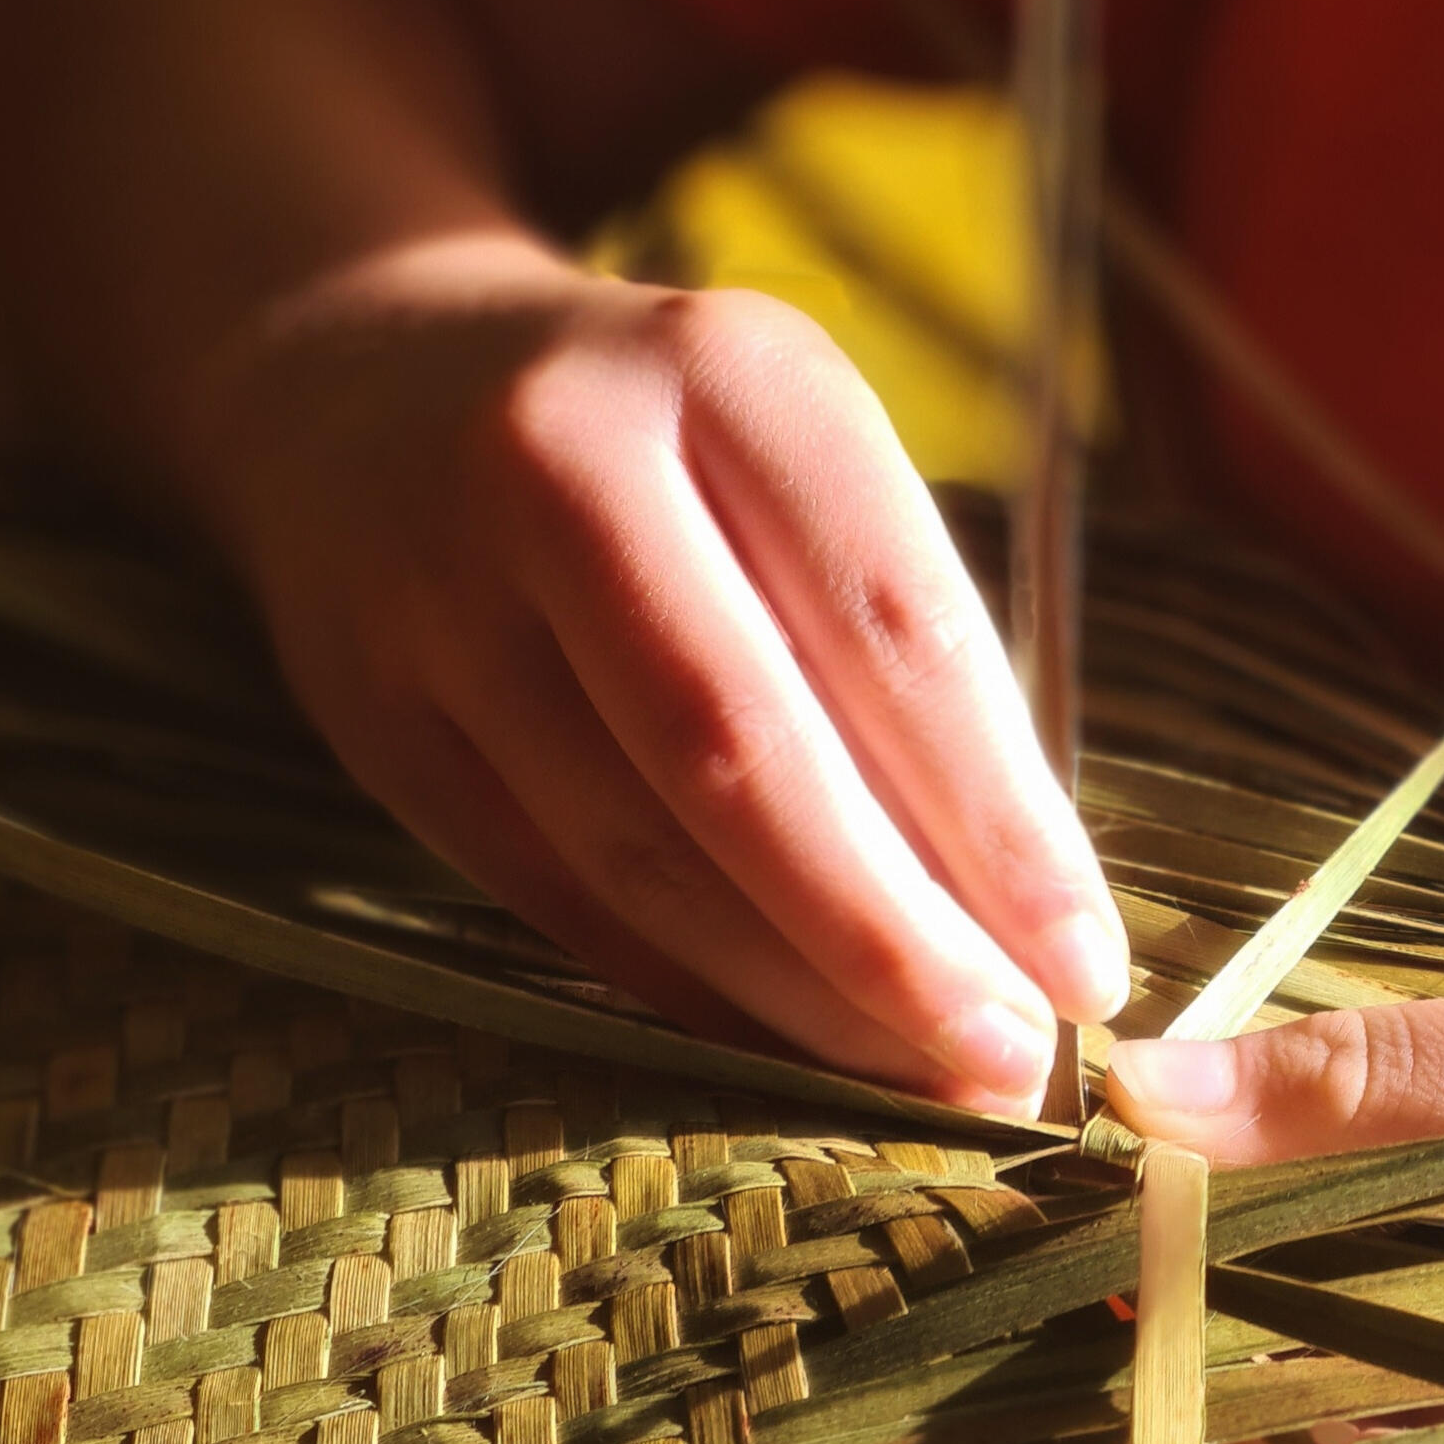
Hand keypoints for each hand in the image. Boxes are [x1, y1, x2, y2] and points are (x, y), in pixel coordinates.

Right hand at [194, 230, 1127, 1113]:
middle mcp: (564, 463)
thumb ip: (894, 632)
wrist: (357, 377)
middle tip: (1009, 1061)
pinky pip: (555, 890)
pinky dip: (687, 984)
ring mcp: (440, 594)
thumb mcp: (790, 448)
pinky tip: (786, 1037)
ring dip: (799, 993)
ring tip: (921, 1071)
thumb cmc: (660, 435)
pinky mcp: (371, 713)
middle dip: (895, 939)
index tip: (1086, 960)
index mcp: (726, 371)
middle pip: (748, 752)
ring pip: (642, 849)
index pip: (894, 630)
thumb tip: (1016, 900)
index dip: (999, 821)